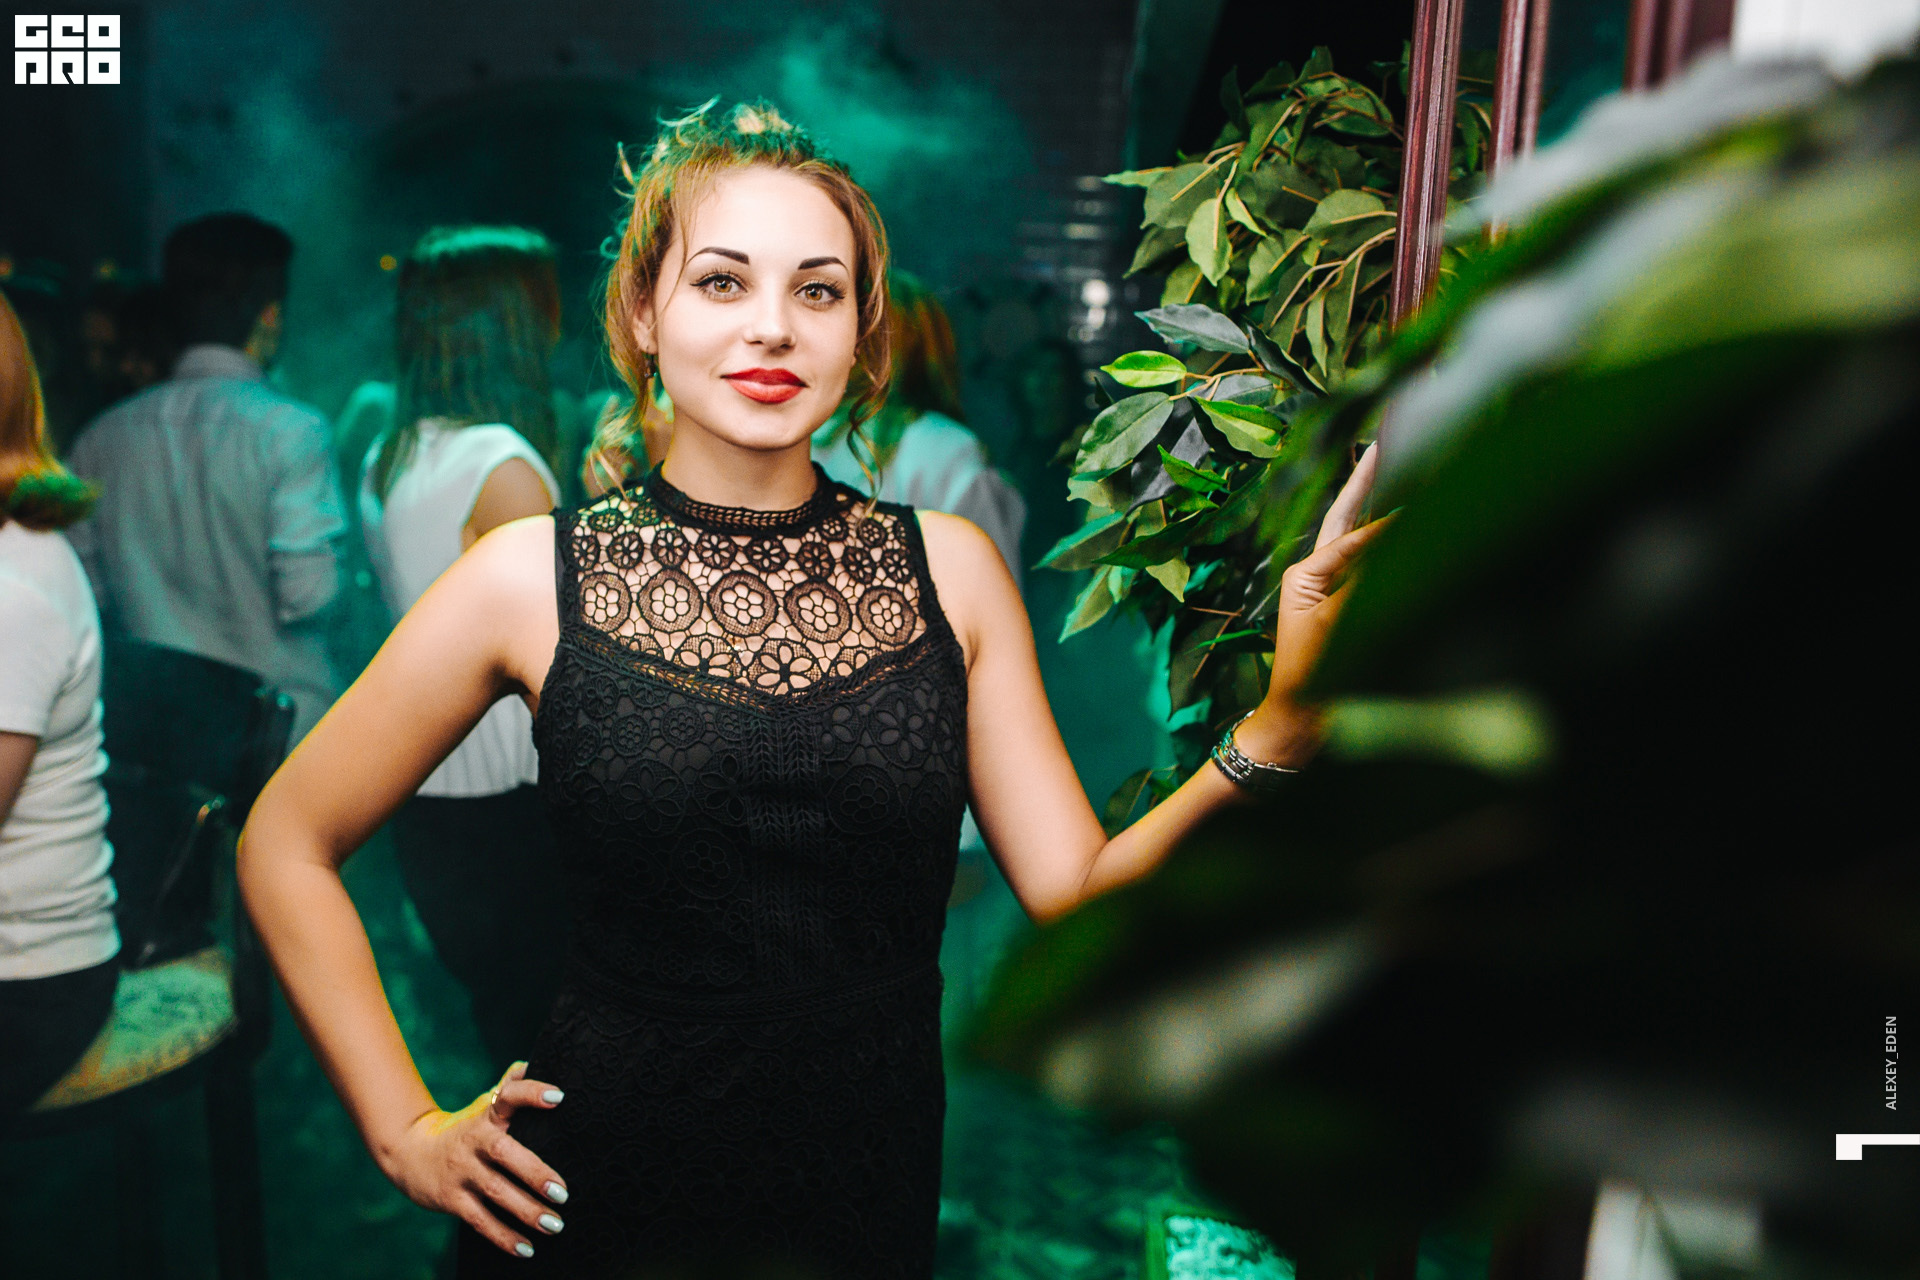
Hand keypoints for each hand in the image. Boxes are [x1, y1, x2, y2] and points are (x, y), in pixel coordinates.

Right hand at [382, 1061, 570, 1258]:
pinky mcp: (451, 1199)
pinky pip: (480, 1220)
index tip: (559, 1096)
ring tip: (554, 1224)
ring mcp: (461, 1172)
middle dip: (535, 1173)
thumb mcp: (482, 1106)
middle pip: (506, 1153)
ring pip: (496, 1193)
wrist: (408, 1153)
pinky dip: (503, 1237)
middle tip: (563, 1192)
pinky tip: (527, 1249)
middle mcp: (473, 1141)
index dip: (531, 1093)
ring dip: (527, 1212)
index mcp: (485, 1115)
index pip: (508, 1096)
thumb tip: (530, 1062)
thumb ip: (507, 1089)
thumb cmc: (462, 1128)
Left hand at [1238, 444, 1389, 765]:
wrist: (1302, 726)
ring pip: (1364, 538)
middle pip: (1351, 518)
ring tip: (1398, 463)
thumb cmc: (1311, 679)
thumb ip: (1368, 582)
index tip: (1424, 497)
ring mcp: (1334, 591)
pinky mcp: (1351, 610)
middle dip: (1370, 481)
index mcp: (1305, 574)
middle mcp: (1317, 574)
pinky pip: (1376, 568)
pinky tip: (1412, 521)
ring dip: (1382, 505)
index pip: (1353, 536)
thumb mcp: (1337, 625)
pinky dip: (1392, 545)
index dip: (1388, 519)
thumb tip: (1401, 542)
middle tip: (1386, 440)